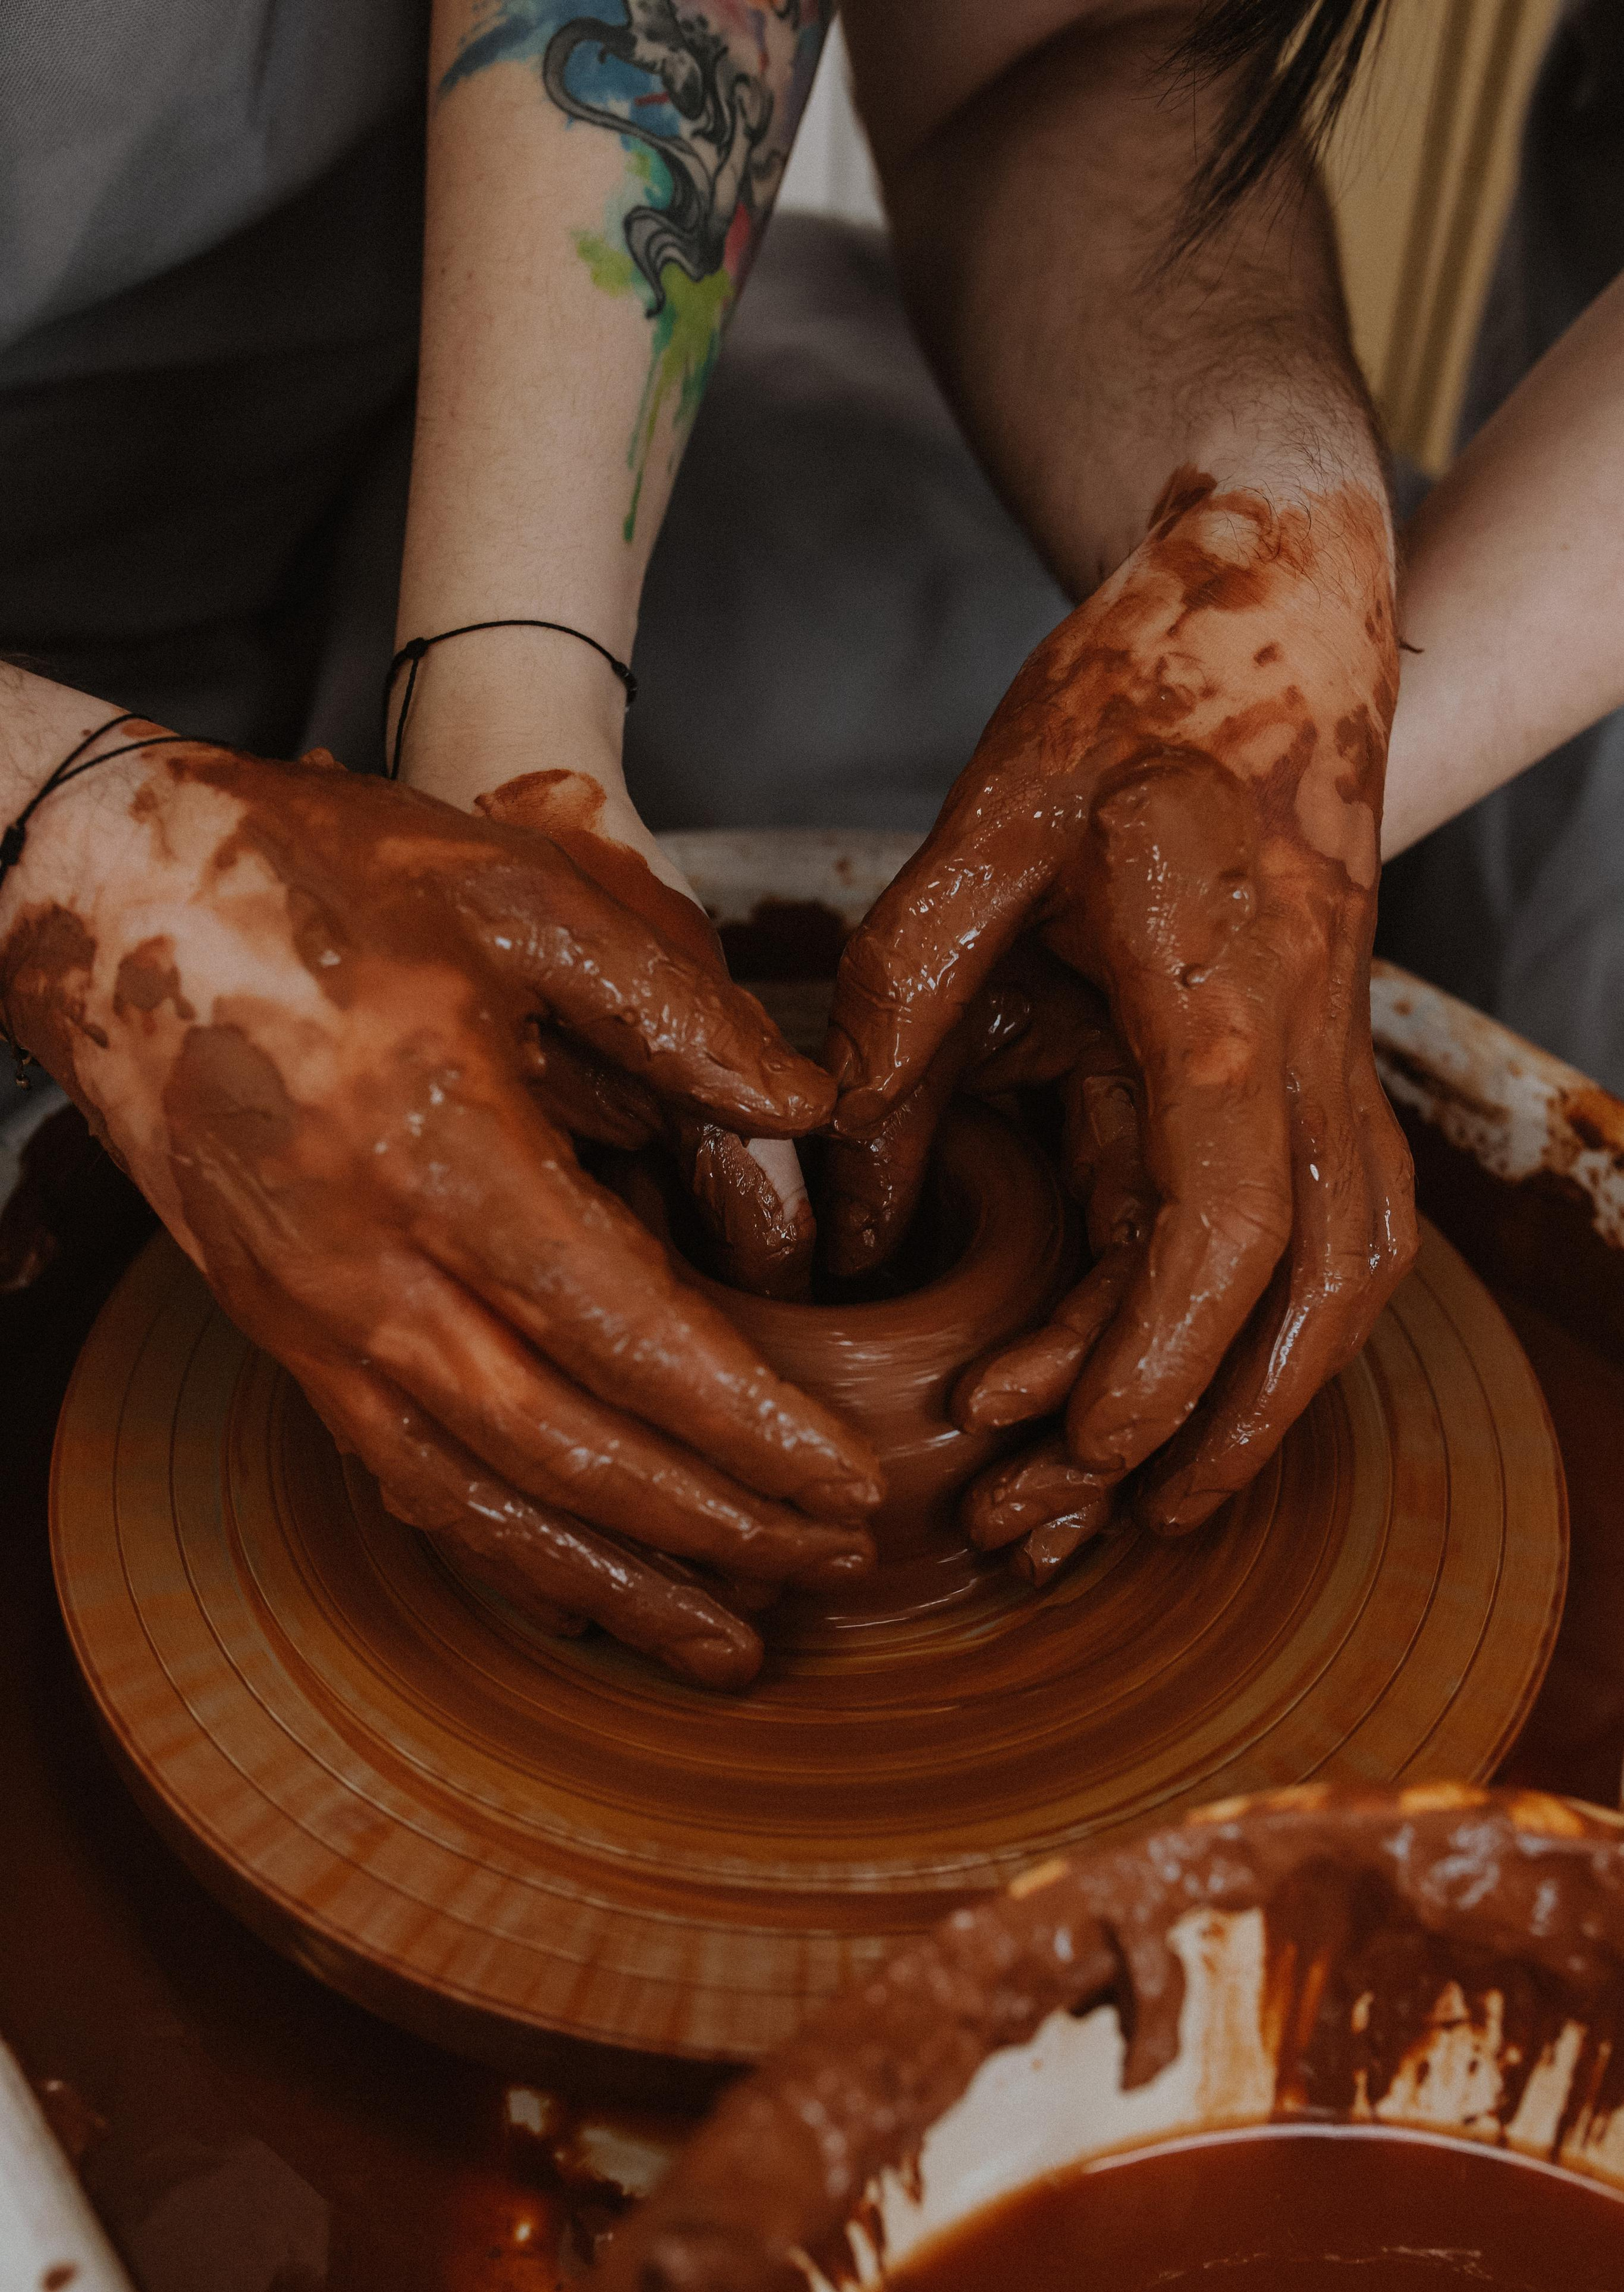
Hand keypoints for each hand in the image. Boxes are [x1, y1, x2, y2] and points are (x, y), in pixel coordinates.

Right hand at [0, 737, 880, 1685]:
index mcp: (446, 1157)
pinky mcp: (281, 1334)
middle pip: (564, 1454)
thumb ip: (675, 1006)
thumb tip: (805, 1107)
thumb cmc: (317, 879)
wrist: (104, 899)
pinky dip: (504, 1549)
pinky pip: (405, 1476)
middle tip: (831, 1566)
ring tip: (727, 1644)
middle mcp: (368, 1272)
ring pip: (477, 1500)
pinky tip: (583, 1586)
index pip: (628, 1340)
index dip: (748, 1427)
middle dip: (710, 1528)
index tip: (848, 1480)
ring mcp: (311, 1320)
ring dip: (611, 1583)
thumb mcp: (517, 894)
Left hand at [823, 471, 1416, 1571]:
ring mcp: (1336, 1057)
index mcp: (1220, 988)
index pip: (1222, 1220)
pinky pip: (1340, 1230)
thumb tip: (837, 1211)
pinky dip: (1280, 1331)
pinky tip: (1199, 1389)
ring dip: (1255, 1403)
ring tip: (1140, 1503)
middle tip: (1058, 1522)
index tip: (1064, 1444)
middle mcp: (1308, 1045)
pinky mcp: (1325, 1064)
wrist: (1272, 618)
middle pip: (1302, 1292)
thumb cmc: (1122, 708)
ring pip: (1346, 1279)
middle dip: (1189, 1425)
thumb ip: (898, 1015)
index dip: (1152, 1355)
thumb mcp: (976, 837)